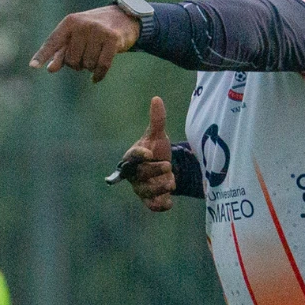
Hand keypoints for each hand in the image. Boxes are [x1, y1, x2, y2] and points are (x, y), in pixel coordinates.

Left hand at [29, 5, 141, 82]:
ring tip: (94, 57)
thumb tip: (50, 69)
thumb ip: (61, 53)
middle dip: (77, 64)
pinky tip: (95, 79)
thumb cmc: (94, 31)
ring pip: (87, 64)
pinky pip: (101, 66)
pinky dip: (98, 75)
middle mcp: (83, 25)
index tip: (33, 66)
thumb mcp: (75, 38)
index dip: (43, 55)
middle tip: (84, 56)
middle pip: (71, 60)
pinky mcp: (112, 39)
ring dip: (89, 67)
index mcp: (69, 22)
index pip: (53, 42)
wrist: (123, 18)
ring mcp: (98, 31)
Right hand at [119, 96, 175, 211]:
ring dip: (158, 188)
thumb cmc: (156, 150)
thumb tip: (156, 99)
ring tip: (171, 183)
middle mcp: (134, 174)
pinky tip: (169, 202)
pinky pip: (151, 205)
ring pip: (146, 192)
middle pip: (140, 174)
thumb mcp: (158, 135)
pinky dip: (159, 205)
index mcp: (133, 157)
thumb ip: (157, 120)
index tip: (149, 153)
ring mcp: (141, 188)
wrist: (162, 169)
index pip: (132, 156)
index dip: (139, 154)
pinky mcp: (150, 200)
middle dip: (153, 171)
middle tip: (167, 166)